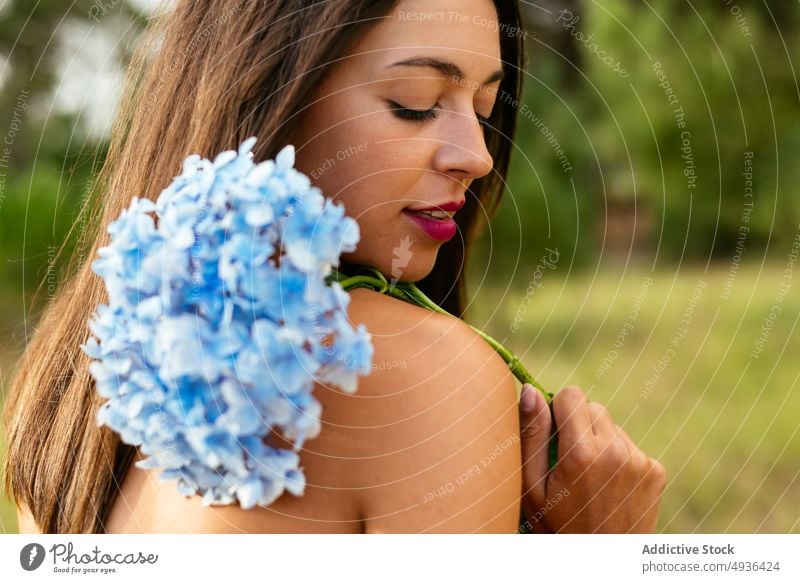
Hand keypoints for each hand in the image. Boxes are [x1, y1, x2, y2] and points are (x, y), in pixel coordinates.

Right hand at [518, 385, 665, 532]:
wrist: (601, 563)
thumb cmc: (557, 526)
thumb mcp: (531, 486)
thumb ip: (531, 435)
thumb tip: (531, 390)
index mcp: (581, 452)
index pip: (572, 394)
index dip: (558, 410)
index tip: (554, 432)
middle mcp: (614, 451)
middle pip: (593, 407)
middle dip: (579, 425)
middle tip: (570, 460)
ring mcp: (639, 461)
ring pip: (612, 427)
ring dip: (600, 441)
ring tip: (590, 478)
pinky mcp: (655, 471)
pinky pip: (630, 446)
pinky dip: (619, 458)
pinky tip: (610, 487)